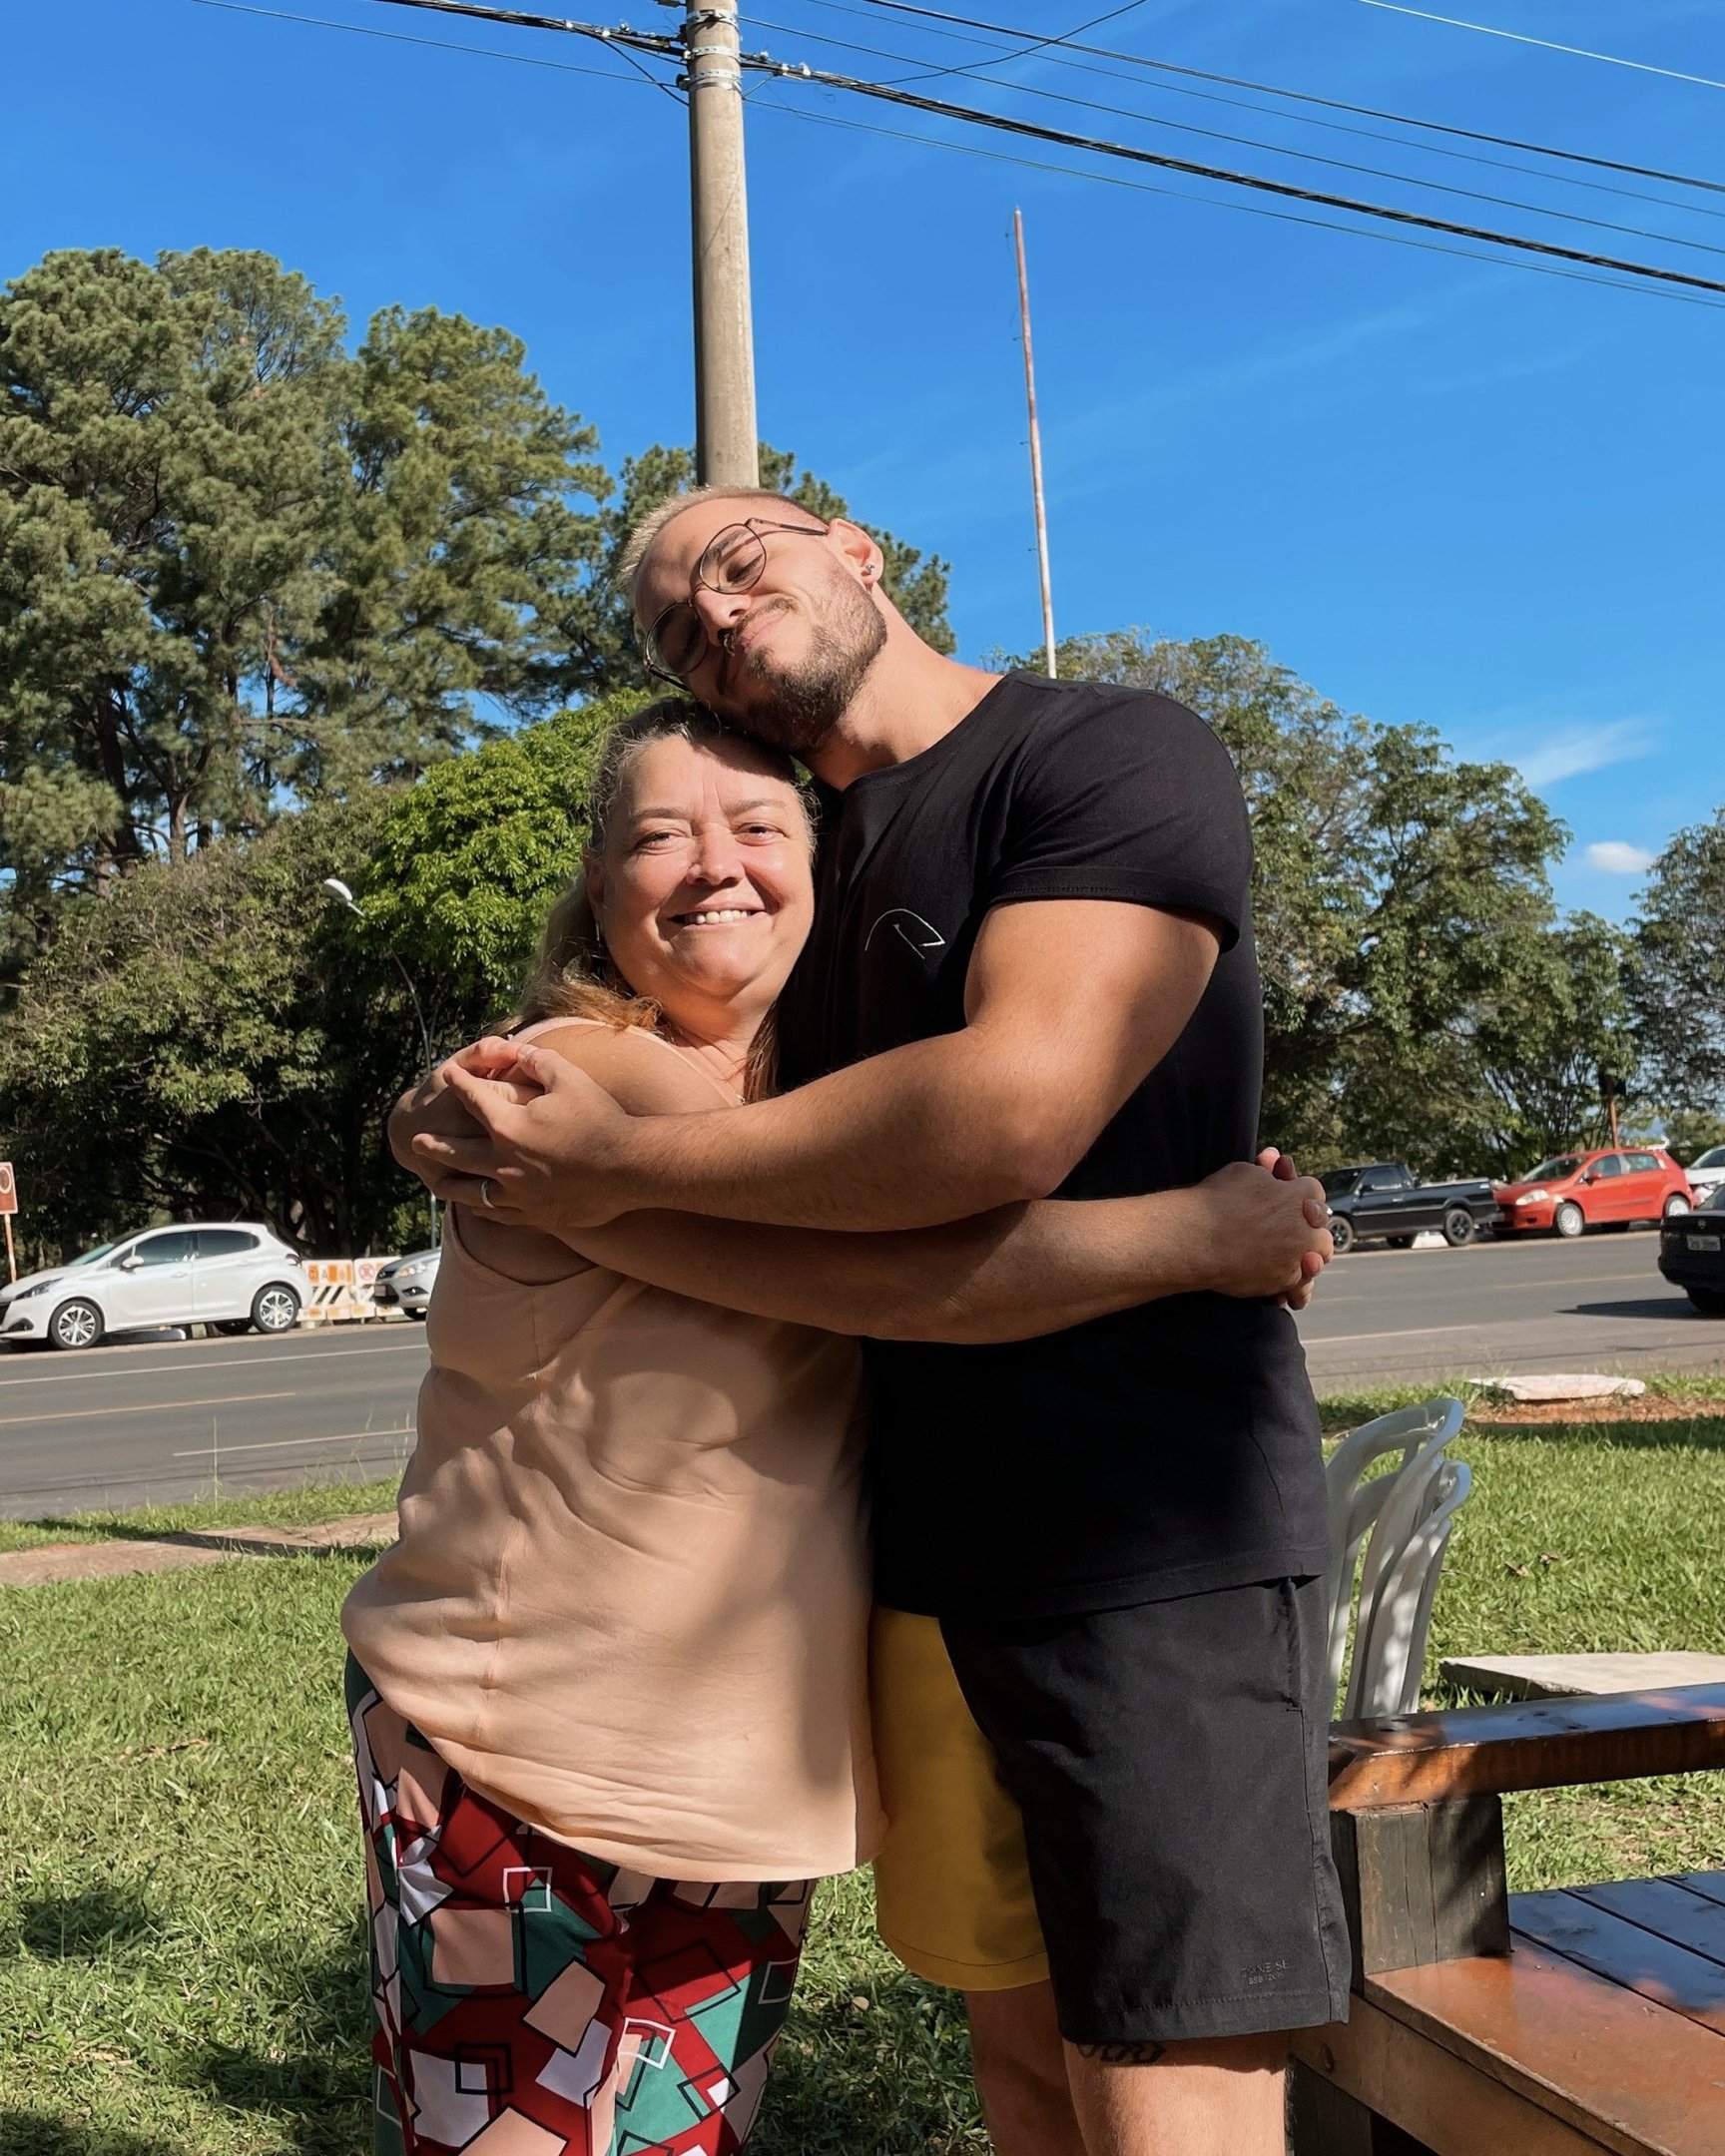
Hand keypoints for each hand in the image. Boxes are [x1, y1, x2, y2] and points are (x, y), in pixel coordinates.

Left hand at [407, 1042, 640, 1229]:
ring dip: (450, 1183)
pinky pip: (497, 1214)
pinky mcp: (535, 1215)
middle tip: (416, 1141)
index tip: (449, 1076)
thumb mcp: (569, 1077)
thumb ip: (537, 1062)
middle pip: (457, 1152)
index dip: (459, 1083)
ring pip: (470, 1191)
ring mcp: (517, 1193)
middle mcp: (504, 1163)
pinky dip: (482, 1208)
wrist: (631, 1168)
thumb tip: (518, 1052)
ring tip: (436, 1181)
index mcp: (508, 1126)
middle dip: (435, 1143)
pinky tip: (478, 1206)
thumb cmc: (602, 1119)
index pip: (473, 1099)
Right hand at [1190, 1159, 1332, 1306]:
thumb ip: (1264, 1169)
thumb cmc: (1216, 1201)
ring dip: (1308, 1256)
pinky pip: (1300, 1287)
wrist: (1196, 1238)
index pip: (1314, 1193)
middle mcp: (1306, 1228)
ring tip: (1289, 1257)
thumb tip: (1273, 1158)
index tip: (1284, 1198)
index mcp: (1300, 1197)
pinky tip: (1282, 1287)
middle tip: (1291, 1230)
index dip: (1298, 1194)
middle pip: (1323, 1229)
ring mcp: (1297, 1257)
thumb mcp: (1242, 1172)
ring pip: (1318, 1259)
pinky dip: (1294, 1286)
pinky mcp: (1284, 1281)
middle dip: (1310, 1228)